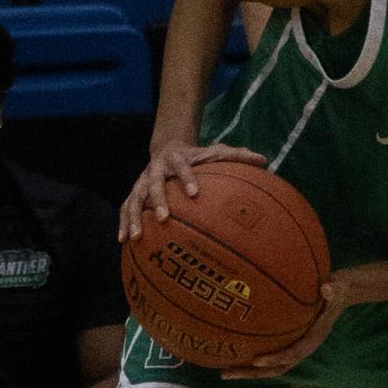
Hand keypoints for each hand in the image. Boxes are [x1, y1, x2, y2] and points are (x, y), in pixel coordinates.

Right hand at [121, 140, 267, 239]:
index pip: (182, 167)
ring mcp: (142, 181)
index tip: (195, 193)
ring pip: (134, 198)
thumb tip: (264, 160)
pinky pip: (126, 207)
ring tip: (136, 237)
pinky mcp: (135, 192)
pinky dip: (123, 222)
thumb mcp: (216, 151)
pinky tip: (123, 241)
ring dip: (134, 217)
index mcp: (177, 158)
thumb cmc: (197, 156)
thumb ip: (238, 156)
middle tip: (163, 218)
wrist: (167, 147)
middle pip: (153, 184)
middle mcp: (156, 168)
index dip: (187, 179)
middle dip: (157, 200)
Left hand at [224, 280, 344, 378]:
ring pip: (271, 365)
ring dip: (248, 370)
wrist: (339, 293)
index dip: (276, 359)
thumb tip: (327, 288)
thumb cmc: (336, 290)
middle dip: (253, 373)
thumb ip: (334, 290)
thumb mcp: (338, 288)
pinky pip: (269, 352)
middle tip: (227, 374)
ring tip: (224, 371)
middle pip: (277, 368)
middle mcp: (302, 347)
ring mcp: (294, 345)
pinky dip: (250, 357)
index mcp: (313, 339)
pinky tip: (231, 350)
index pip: (294, 354)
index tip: (257, 361)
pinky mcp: (287, 341)